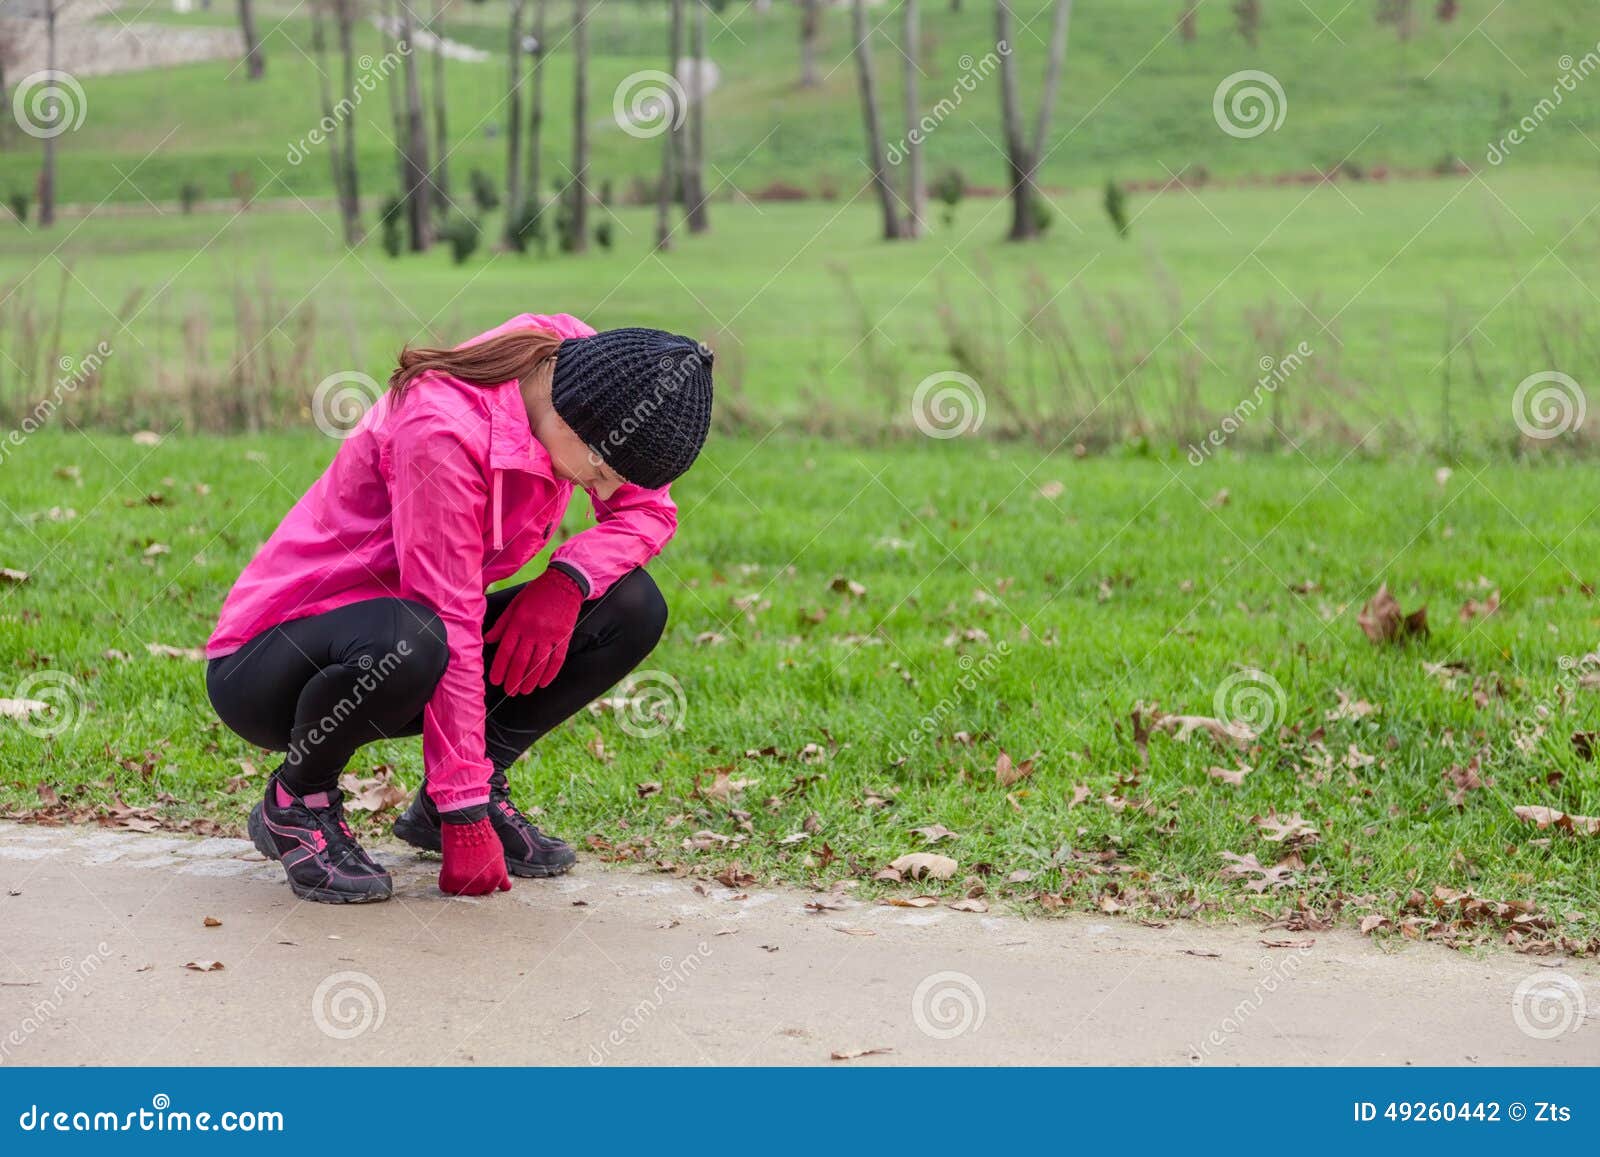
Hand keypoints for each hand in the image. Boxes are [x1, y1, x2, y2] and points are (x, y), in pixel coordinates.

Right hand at [439, 817, 511, 894]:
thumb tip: (506, 887)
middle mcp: (485, 882)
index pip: (487, 890)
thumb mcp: (498, 855)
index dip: (479, 880)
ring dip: (457, 881)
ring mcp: (469, 881)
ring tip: (458, 863)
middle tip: (465, 865)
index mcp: (497, 876)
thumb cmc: (482, 836)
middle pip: (474, 892)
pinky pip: (445, 887)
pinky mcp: (453, 878)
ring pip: (459, 891)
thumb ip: (501, 873)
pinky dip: (444, 879)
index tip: (474, 870)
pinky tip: (449, 866)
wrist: (467, 824)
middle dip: (469, 882)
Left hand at [484, 567, 582, 694]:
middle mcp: (533, 631)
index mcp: (519, 622)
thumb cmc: (537, 592)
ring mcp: (550, 635)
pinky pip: (557, 659)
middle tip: (510, 691)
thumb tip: (488, 640)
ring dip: (530, 680)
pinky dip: (550, 674)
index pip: (506, 650)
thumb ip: (502, 623)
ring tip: (524, 691)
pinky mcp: (564, 637)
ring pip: (538, 664)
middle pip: (521, 661)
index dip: (500, 668)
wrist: (565, 582)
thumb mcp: (515, 603)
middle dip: (514, 679)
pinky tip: (543, 683)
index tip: (496, 681)